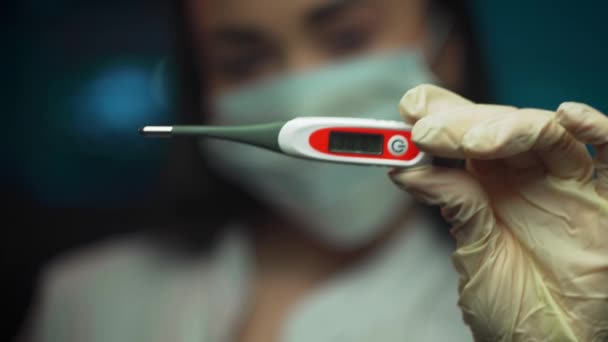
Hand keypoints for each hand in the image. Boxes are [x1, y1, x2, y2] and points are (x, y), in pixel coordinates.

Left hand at [390, 85, 607, 340]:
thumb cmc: (510, 304)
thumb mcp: (473, 251)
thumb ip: (452, 203)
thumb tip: (406, 168)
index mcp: (488, 183)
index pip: (465, 133)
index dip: (441, 114)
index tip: (410, 110)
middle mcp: (526, 176)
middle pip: (499, 126)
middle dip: (462, 123)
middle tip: (427, 133)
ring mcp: (566, 184)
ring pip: (544, 133)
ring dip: (508, 127)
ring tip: (472, 142)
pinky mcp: (603, 201)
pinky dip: (595, 130)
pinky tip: (568, 115)